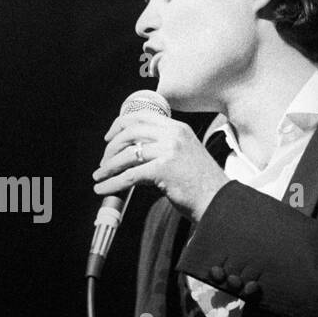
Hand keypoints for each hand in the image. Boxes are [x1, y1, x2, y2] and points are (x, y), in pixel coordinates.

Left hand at [92, 111, 228, 221]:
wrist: (218, 201)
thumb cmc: (201, 183)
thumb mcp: (183, 154)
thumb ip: (162, 147)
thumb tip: (132, 153)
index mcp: (178, 128)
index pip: (142, 115)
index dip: (120, 124)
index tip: (109, 136)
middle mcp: (173, 135)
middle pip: (130, 131)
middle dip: (111, 147)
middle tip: (103, 161)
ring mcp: (169, 151)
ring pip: (127, 154)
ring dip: (108, 166)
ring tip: (99, 176)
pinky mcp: (163, 170)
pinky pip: (129, 176)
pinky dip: (112, 183)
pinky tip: (103, 188)